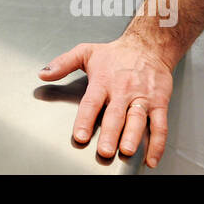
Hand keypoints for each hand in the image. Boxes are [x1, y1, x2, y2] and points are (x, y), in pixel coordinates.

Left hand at [38, 34, 174, 167]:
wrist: (148, 45)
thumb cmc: (116, 53)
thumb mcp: (85, 52)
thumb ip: (63, 63)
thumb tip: (43, 73)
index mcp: (103, 81)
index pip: (91, 103)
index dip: (85, 120)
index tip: (80, 136)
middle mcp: (122, 90)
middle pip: (115, 114)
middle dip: (109, 133)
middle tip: (104, 150)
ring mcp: (142, 97)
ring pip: (137, 119)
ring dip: (133, 136)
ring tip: (127, 150)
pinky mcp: (159, 102)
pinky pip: (160, 124)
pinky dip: (158, 143)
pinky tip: (152, 158)